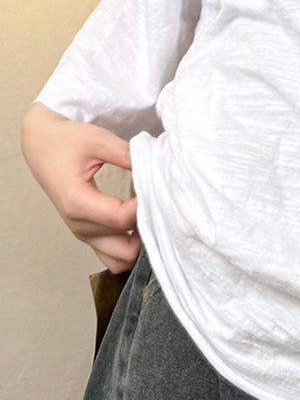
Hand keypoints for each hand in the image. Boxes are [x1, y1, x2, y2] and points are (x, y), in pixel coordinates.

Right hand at [21, 103, 141, 275]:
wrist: (41, 147)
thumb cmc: (66, 142)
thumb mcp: (99, 140)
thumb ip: (129, 155)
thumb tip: (156, 167)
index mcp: (77, 202)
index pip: (121, 219)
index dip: (145, 207)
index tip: (158, 190)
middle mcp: (79, 225)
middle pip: (124, 248)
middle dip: (145, 230)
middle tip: (157, 206)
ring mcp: (83, 234)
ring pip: (119, 259)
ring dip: (138, 244)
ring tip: (150, 215)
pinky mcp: (87, 235)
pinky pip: (112, 256)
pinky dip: (129, 248)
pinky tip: (139, 224)